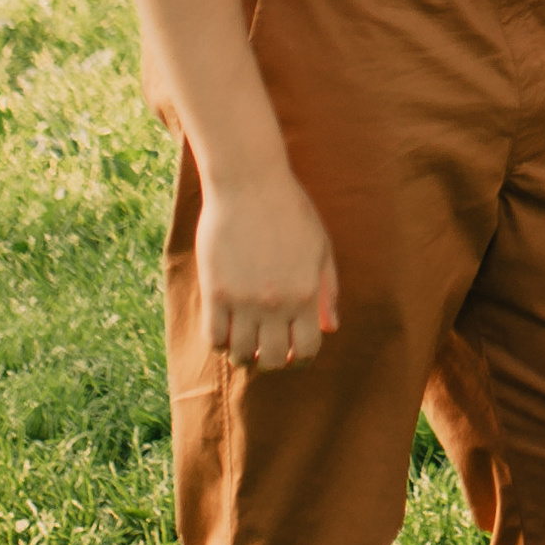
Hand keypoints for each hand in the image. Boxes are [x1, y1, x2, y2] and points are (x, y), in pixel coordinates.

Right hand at [197, 164, 338, 371]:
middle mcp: (276, 303)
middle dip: (274, 361)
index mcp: (306, 293)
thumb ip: (327, 290)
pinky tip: (227, 330)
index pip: (307, 349)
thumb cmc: (290, 211)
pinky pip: (213, 337)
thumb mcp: (321, 247)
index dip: (303, 358)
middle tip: (269, 349)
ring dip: (245, 355)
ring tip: (246, 342)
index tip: (296, 353)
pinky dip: (221, 343)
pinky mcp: (215, 292)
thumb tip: (331, 328)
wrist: (249, 183)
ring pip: (241, 354)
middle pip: (274, 359)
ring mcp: (243, 300)